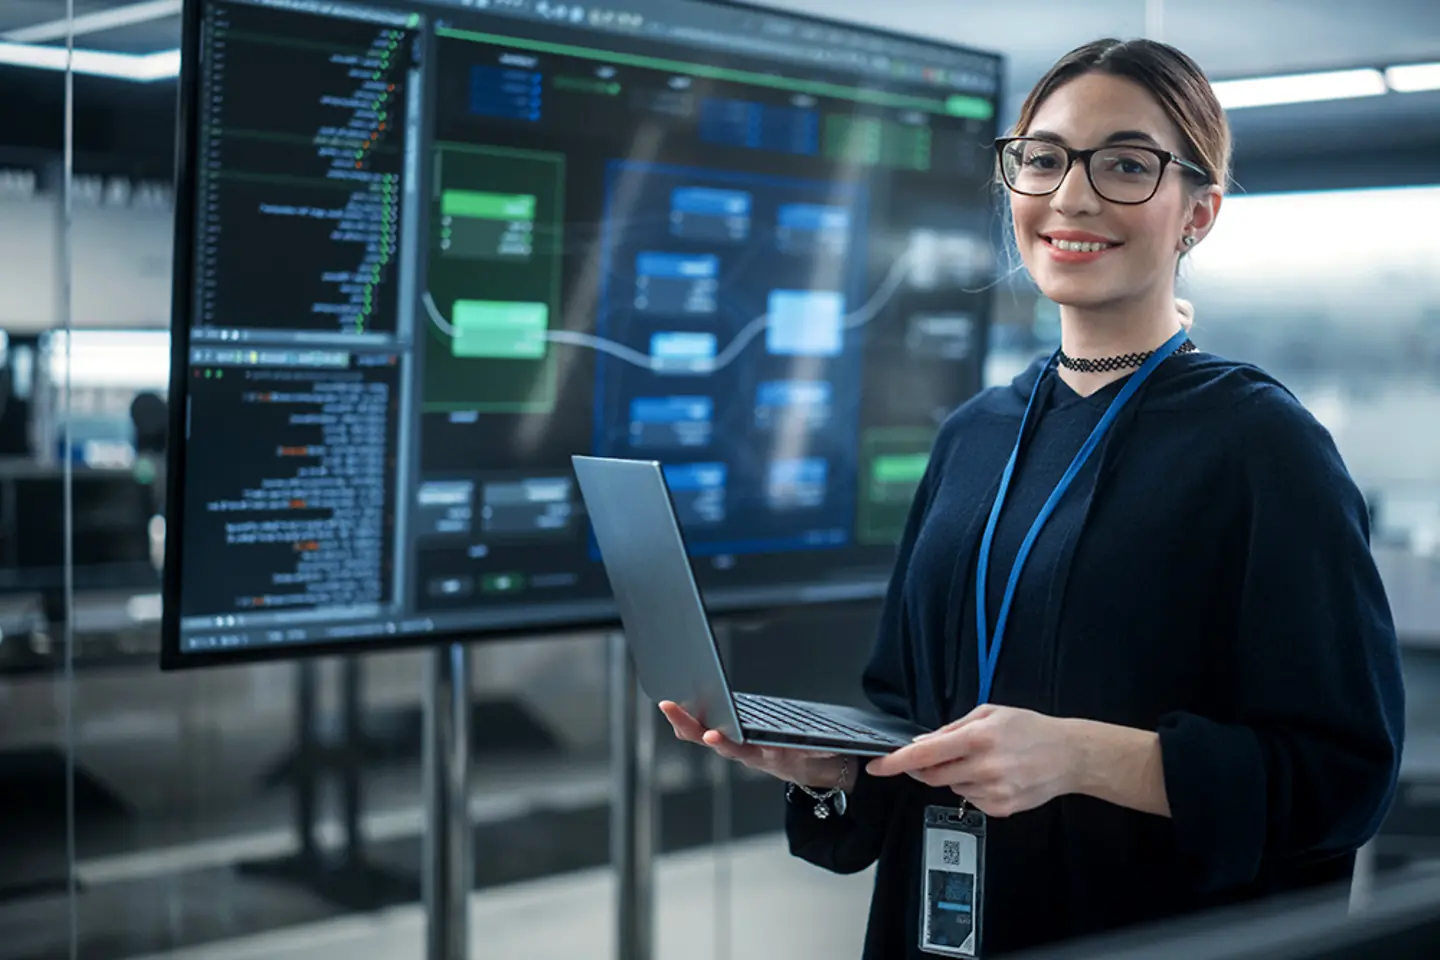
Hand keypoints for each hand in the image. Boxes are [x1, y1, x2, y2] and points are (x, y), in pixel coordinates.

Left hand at [658, 701, 852, 789]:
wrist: (806, 767)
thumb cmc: (810, 756)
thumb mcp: (820, 754)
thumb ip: (818, 751)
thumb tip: (821, 748)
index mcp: (765, 757)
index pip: (742, 751)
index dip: (726, 744)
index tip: (711, 736)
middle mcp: (744, 753)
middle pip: (712, 741)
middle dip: (689, 725)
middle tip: (670, 707)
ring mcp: (735, 747)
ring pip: (703, 735)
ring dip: (684, 721)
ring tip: (667, 704)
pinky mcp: (730, 738)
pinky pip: (704, 730)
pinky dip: (690, 719)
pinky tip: (676, 706)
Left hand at [864, 704, 1077, 817]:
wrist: (1069, 756)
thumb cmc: (1029, 729)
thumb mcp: (990, 714)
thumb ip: (952, 728)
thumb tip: (922, 742)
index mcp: (978, 739)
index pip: (925, 754)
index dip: (896, 761)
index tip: (876, 766)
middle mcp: (983, 768)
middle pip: (931, 776)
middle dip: (924, 767)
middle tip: (939, 755)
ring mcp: (993, 792)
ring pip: (950, 787)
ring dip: (954, 775)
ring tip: (983, 761)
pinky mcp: (1000, 809)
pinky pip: (970, 799)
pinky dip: (972, 788)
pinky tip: (994, 776)